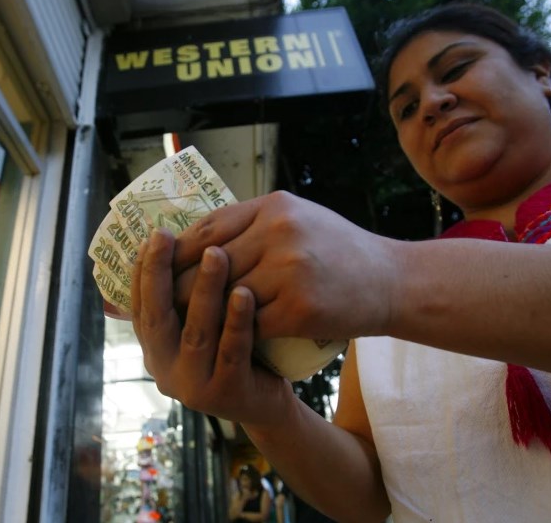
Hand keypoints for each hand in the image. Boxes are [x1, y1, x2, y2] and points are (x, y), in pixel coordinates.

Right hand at [132, 228, 292, 425]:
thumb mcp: (203, 324)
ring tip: (216, 254)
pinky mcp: (225, 395)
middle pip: (158, 317)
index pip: (140, 305)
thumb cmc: (233, 351)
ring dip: (204, 290)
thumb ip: (185, 296)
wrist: (267, 403)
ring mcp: (192, 386)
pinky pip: (230, 352)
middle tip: (168, 237)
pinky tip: (244, 292)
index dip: (143, 271)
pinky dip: (236, 321)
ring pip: (195, 332)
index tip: (153, 236)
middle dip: (161, 273)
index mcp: (154, 348)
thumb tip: (175, 238)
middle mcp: (164, 369)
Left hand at [172, 191, 397, 343]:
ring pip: (227, 296)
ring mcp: (292, 270)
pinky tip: (222, 342)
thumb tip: (198, 240)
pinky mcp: (301, 308)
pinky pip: (252, 324)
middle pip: (211, 263)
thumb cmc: (339, 251)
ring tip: (185, 326)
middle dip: (181, 285)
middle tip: (160, 304)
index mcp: (274, 207)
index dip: (179, 249)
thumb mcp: (297, 219)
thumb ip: (252, 225)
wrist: (393, 281)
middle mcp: (281, 232)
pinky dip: (236, 334)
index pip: (210, 227)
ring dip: (204, 315)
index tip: (157, 266)